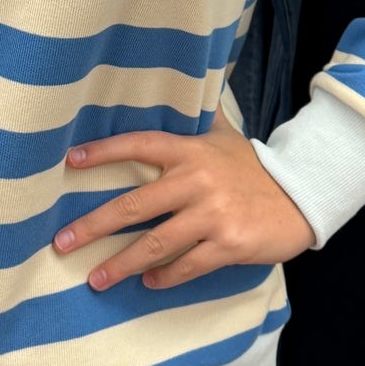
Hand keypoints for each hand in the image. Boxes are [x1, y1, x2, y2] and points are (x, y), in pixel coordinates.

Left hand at [51, 109, 315, 291]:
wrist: (302, 196)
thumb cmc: (253, 168)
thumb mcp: (224, 136)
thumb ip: (198, 118)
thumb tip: (183, 83)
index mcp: (191, 151)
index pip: (139, 145)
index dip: (104, 151)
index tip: (70, 161)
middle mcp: (197, 180)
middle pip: (134, 205)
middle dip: (94, 225)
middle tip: (62, 241)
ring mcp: (212, 214)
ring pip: (155, 243)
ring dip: (120, 264)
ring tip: (95, 279)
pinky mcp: (228, 244)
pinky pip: (186, 265)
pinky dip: (164, 277)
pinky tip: (147, 283)